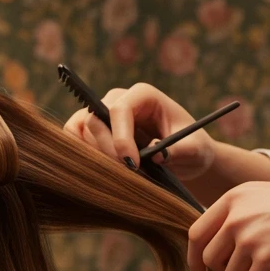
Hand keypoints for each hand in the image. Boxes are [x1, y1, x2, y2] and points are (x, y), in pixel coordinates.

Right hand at [63, 83, 217, 179]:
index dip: (120, 138)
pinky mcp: (91, 131)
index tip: (132, 165)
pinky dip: (79, 154)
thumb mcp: (196, 150)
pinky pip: (73, 137)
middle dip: (108, 151)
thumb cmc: (191, 148)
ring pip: (80, 129)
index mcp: (143, 96)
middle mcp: (119, 100)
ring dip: (93, 155)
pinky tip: (99, 170)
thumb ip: (181, 150)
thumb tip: (157, 153)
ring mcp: (102, 114)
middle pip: (96, 120)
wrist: (183, 156)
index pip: (119, 109)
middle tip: (128, 174)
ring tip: (117, 173)